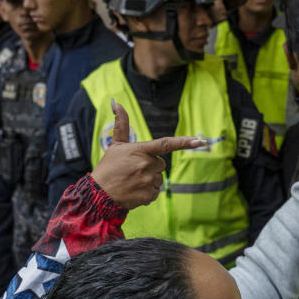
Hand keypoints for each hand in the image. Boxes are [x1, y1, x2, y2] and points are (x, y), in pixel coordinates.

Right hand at [90, 101, 205, 209]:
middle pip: (161, 164)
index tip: (200, 141)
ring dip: (148, 180)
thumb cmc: (108, 167)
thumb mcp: (115, 144)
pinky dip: (147, 193)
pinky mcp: (148, 195)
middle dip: (151, 167)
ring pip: (158, 179)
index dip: (184, 142)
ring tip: (132, 181)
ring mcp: (147, 180)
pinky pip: (155, 192)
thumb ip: (121, 124)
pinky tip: (134, 191)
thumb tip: (117, 102)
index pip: (165, 144)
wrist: (99, 194)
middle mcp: (146, 164)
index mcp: (140, 150)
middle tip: (133, 170)